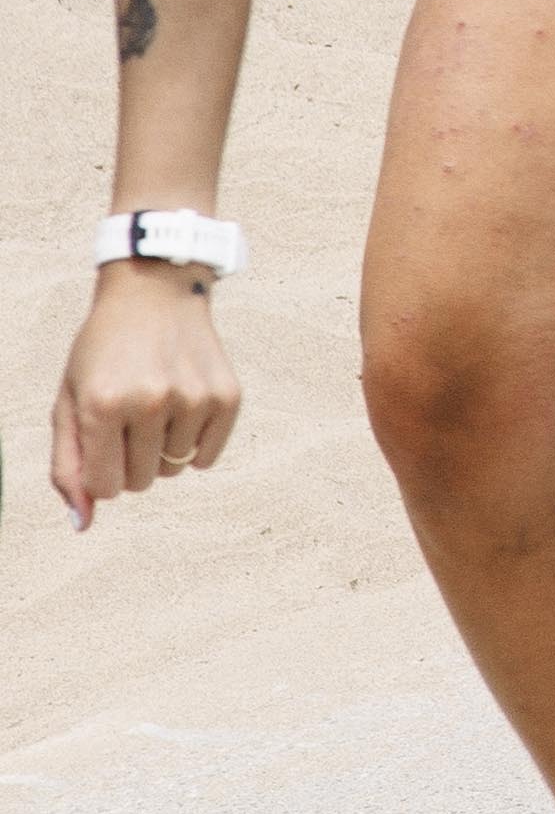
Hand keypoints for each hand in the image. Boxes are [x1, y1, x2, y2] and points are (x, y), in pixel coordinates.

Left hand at [50, 262, 236, 523]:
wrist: (156, 289)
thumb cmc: (103, 351)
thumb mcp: (70, 402)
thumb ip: (68, 467)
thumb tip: (84, 524)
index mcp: (103, 404)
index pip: (104, 488)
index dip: (100, 470)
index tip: (102, 440)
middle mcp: (150, 401)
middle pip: (139, 482)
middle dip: (130, 460)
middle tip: (130, 416)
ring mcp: (193, 397)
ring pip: (173, 469)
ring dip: (162, 448)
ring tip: (157, 404)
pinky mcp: (227, 396)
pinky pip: (207, 458)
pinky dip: (194, 445)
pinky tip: (184, 408)